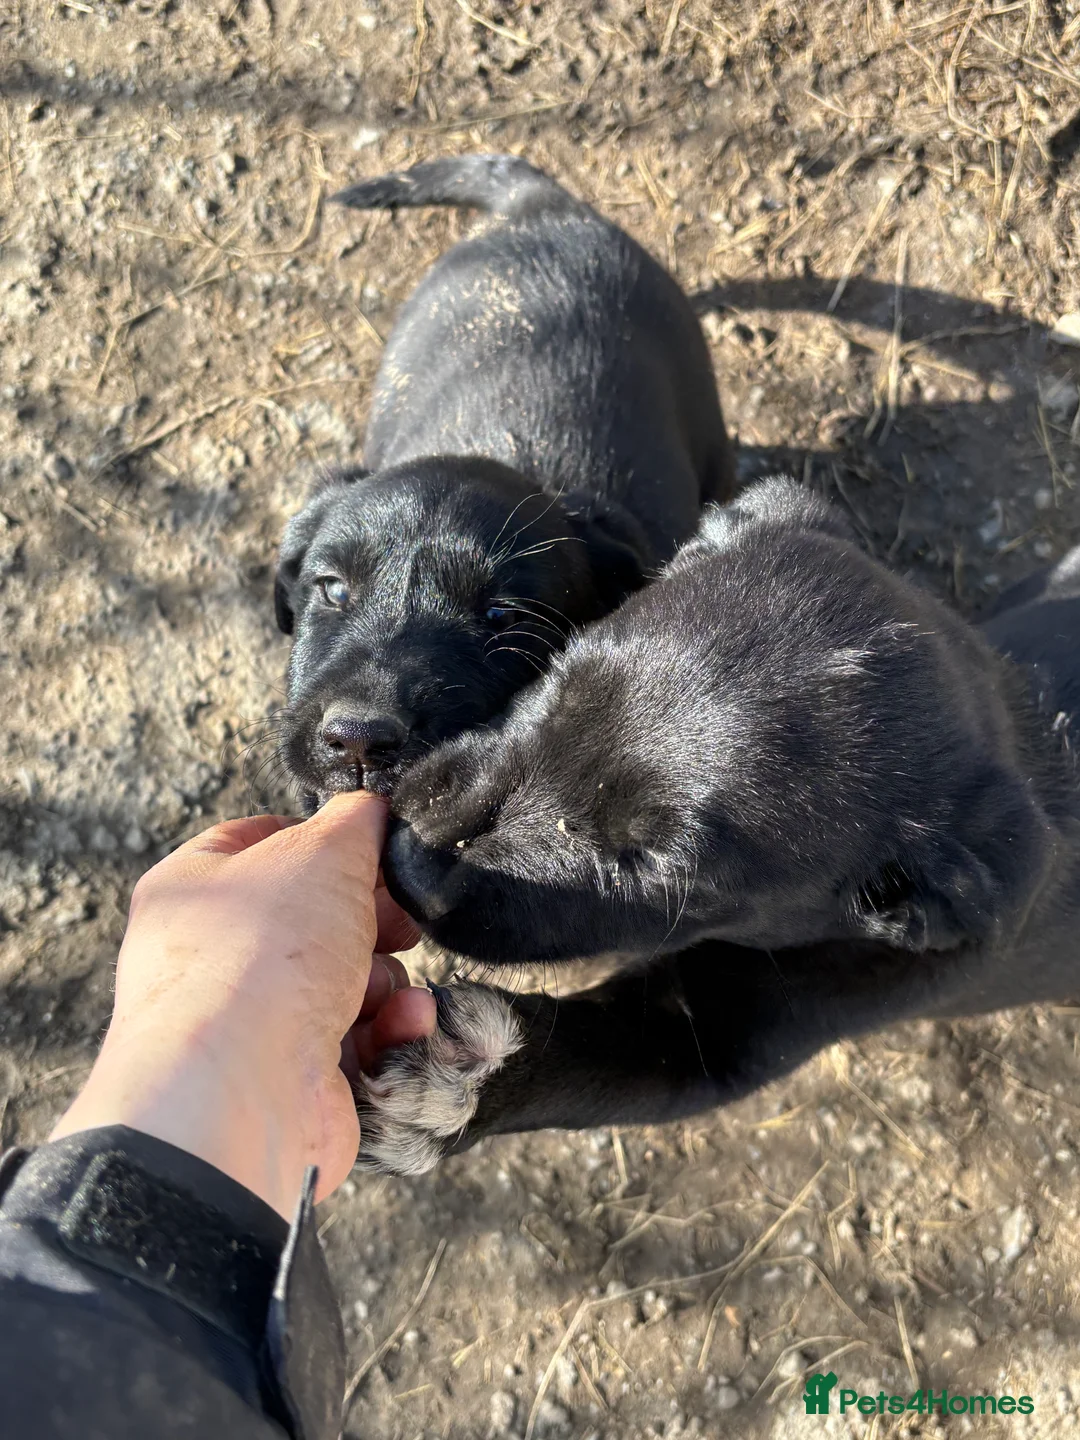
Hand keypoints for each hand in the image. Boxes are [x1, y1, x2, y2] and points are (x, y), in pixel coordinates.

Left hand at [51, 794, 436, 1217]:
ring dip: (387, 986)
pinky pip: (362, 1046)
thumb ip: (356, 819)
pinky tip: (403, 1029)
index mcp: (196, 889)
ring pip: (350, 987)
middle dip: (374, 925)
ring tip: (387, 996)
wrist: (241, 1093)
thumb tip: (373, 810)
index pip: (262, 842)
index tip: (374, 851)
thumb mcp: (322, 850)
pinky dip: (392, 1036)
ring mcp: (253, 1029)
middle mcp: (216, 960)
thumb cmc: (263, 956)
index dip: (326, 841)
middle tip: (399, 925)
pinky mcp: (295, 1086)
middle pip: (319, 921)